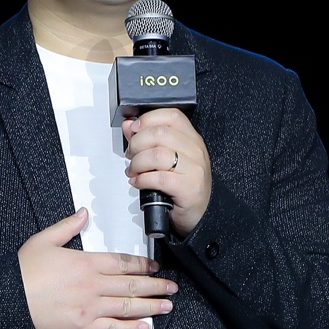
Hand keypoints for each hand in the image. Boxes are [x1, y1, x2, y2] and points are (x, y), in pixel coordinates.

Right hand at [17, 208, 178, 328]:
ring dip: (151, 306)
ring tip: (167, 305)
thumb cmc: (23, 271)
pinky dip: (131, 328)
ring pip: (128, 306)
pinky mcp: (83, 327)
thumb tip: (83, 213)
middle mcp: (93, 285)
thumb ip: (67, 226)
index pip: (122, 263)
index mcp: (85, 263)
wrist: (9, 300)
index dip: (143, 265)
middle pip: (132, 285)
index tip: (155, 267)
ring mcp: (90, 308)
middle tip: (172, 287)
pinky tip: (144, 327)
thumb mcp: (43, 240)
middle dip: (155, 286)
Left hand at [123, 108, 212, 237]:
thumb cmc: (183, 185)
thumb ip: (147, 139)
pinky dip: (142, 179)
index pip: (171, 115)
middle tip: (131, 155)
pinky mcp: (189, 188)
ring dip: (137, 163)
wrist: (199, 213)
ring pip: (157, 154)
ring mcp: (194, 169)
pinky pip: (159, 178)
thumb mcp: (168, 158)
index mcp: (192, 138)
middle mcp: (196, 151)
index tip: (134, 129)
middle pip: (160, 134)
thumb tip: (129, 126)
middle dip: (137, 144)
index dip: (148, 119)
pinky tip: (139, 182)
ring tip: (134, 170)